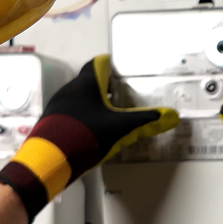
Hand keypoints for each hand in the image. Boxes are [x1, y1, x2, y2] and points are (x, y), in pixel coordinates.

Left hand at [0, 55, 178, 221]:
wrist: (50, 159)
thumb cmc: (86, 135)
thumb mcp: (120, 128)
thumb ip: (145, 121)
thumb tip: (172, 116)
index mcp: (85, 84)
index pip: (98, 64)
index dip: (111, 66)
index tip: (122, 73)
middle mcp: (69, 89)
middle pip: (89, 81)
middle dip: (104, 87)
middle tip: (120, 96)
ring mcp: (57, 105)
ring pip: (78, 97)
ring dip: (92, 103)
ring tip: (108, 115)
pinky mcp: (51, 120)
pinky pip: (70, 111)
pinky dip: (82, 115)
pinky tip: (90, 130)